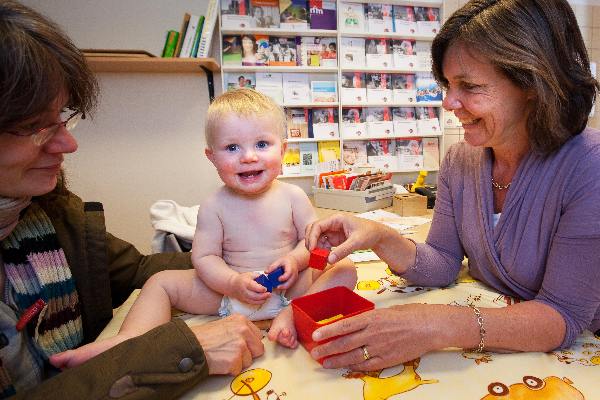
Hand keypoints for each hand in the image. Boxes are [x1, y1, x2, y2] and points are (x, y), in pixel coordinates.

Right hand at [192, 314, 264, 374]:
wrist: (191, 345)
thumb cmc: (205, 337)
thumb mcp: (225, 324)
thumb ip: (240, 330)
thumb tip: (252, 341)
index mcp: (242, 321)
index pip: (258, 337)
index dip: (250, 344)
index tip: (240, 346)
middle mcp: (243, 331)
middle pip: (258, 350)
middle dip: (247, 354)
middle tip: (232, 353)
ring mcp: (240, 346)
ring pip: (248, 361)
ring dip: (237, 362)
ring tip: (223, 356)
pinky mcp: (234, 360)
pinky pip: (238, 370)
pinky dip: (229, 370)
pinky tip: (220, 362)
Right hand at [230, 272, 270, 304]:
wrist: (233, 285)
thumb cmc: (243, 279)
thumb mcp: (249, 274)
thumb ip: (258, 276)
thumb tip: (266, 278)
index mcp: (245, 283)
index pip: (253, 287)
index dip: (260, 288)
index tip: (266, 288)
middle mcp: (244, 291)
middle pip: (254, 296)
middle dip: (263, 296)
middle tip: (269, 294)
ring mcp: (244, 297)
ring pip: (254, 301)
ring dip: (262, 300)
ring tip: (268, 296)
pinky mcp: (244, 301)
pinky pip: (252, 303)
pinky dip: (259, 302)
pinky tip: (263, 299)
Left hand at [265, 255, 298, 289]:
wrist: (294, 262)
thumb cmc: (287, 261)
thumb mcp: (279, 261)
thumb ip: (273, 266)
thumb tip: (266, 272)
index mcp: (290, 268)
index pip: (288, 274)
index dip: (283, 277)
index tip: (279, 279)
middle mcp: (293, 275)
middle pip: (289, 283)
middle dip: (283, 286)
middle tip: (276, 287)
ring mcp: (294, 279)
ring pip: (289, 286)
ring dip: (282, 287)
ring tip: (276, 287)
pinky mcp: (292, 282)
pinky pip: (288, 286)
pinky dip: (283, 287)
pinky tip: (278, 286)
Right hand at [305, 214, 386, 263]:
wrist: (377, 236)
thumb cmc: (369, 233)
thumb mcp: (357, 242)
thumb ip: (343, 251)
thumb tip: (329, 260)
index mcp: (336, 219)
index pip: (318, 225)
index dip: (312, 237)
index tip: (312, 249)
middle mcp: (332, 224)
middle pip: (313, 230)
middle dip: (311, 242)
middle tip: (313, 254)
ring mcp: (332, 232)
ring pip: (317, 239)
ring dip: (316, 249)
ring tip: (321, 259)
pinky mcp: (334, 239)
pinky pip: (323, 245)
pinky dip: (322, 252)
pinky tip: (326, 259)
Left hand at [309, 304, 440, 369]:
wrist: (430, 327)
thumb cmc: (410, 315)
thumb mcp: (386, 311)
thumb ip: (369, 318)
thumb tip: (354, 323)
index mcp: (372, 317)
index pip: (344, 325)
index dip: (328, 331)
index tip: (315, 335)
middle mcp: (373, 333)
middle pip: (345, 343)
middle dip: (327, 348)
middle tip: (314, 352)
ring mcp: (380, 348)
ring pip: (353, 356)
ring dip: (337, 360)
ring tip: (325, 362)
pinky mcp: (388, 360)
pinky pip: (367, 365)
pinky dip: (354, 366)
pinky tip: (345, 366)